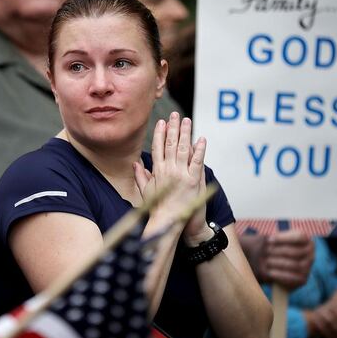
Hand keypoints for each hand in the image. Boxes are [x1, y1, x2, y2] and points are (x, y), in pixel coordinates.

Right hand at [134, 112, 206, 241]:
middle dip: (173, 128)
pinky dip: (200, 150)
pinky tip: (201, 139)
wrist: (169, 222)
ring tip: (187, 121)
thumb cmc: (158, 209)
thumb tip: (135, 164)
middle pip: (171, 144)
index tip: (161, 122)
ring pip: (184, 149)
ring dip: (186, 133)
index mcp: (157, 171)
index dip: (160, 133)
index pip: (158, 148)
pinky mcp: (194, 181)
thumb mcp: (146, 191)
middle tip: (175, 115)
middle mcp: (169, 170)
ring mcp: (181, 175)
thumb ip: (141, 176)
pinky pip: (197, 161)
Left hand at [242, 231, 314, 289]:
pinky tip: (270, 272)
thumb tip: (267, 236)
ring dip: (279, 263)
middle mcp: (311, 254)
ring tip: (267, 261)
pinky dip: (280, 274)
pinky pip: (292, 277)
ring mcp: (308, 267)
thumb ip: (275, 237)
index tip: (269, 239)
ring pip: (295, 265)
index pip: (299, 237)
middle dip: (279, 251)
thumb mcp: (278, 240)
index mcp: (307, 241)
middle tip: (266, 251)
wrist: (278, 268)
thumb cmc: (277, 249)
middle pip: (295, 252)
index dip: (283, 238)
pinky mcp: (303, 279)